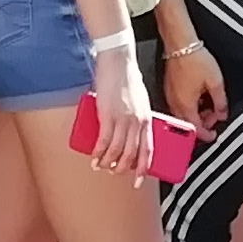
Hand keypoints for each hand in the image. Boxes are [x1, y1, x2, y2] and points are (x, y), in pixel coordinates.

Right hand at [86, 44, 150, 170]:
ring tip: (101, 166)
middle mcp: (137, 122)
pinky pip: (104, 141)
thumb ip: (137, 118)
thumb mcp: (140, 102)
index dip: (143, 167)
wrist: (118, 62)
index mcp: (147, 119)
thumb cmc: (127, 79)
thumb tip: (130, 134)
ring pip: (117, 150)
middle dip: (122, 168)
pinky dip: (98, 152)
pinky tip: (94, 157)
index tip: (138, 179)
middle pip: (131, 154)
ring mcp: (123, 119)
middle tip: (114, 172)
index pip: (148, 150)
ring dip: (108, 162)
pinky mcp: (107, 115)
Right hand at [158, 42, 226, 129]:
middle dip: (202, 123)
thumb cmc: (195, 59)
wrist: (180, 43)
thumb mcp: (215, 82)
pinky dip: (189, 105)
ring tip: (208, 104)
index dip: (206, 135)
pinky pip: (179, 104)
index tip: (214, 135)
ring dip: (196, 114)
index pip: (196, 130)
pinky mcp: (169, 88)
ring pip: (183, 114)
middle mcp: (175, 104)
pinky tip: (198, 96)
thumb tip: (222, 114)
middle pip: (188, 124)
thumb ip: (220, 102)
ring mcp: (170, 96)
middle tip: (215, 115)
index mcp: (186, 106)